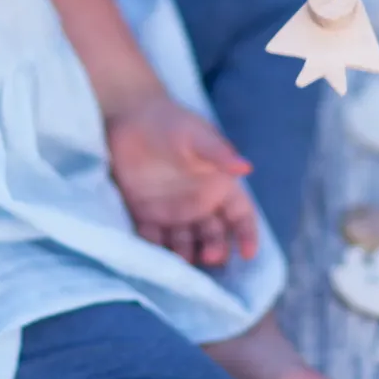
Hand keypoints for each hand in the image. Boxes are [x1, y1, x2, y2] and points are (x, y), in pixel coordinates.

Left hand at [106, 90, 259, 266]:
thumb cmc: (172, 123)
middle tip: (210, 257)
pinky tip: (154, 255)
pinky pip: (152, 237)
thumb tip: (246, 167)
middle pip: (215, 235)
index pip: (240, 215)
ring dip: (186, 255)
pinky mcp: (145, 215)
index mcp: (219, 186)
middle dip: (215, 249)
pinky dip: (154, 248)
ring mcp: (173, 212)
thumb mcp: (198, 136)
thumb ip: (219, 153)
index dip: (246, 234)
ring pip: (185, 243)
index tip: (248, 253)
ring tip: (182, 262)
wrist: (131, 117)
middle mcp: (199, 204)